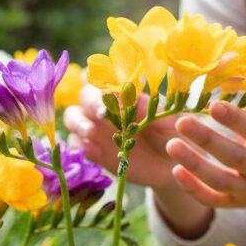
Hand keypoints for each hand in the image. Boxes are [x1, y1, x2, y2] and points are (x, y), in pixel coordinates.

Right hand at [62, 86, 179, 189]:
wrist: (172, 164)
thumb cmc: (173, 133)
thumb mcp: (167, 117)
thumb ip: (150, 103)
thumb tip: (135, 86)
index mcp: (124, 95)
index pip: (104, 81)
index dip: (102, 84)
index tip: (109, 96)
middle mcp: (106, 109)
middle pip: (84, 97)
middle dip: (89, 104)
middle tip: (101, 117)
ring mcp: (97, 130)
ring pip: (72, 118)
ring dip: (78, 123)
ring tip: (91, 133)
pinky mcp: (94, 151)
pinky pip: (76, 145)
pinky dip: (79, 146)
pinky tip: (93, 152)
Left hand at [167, 99, 245, 245]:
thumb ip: (243, 103)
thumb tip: (221, 63)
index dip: (235, 119)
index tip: (213, 105)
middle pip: (235, 156)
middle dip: (207, 139)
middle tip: (181, 122)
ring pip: (220, 180)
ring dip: (195, 164)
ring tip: (171, 145)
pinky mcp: (234, 204)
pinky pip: (212, 200)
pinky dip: (193, 188)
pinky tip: (176, 171)